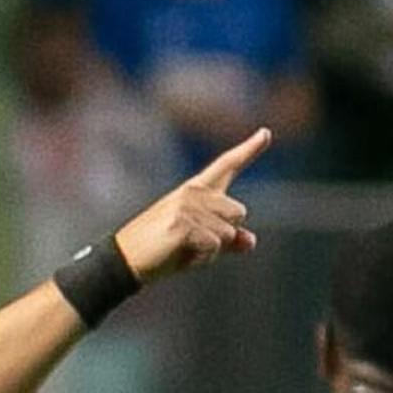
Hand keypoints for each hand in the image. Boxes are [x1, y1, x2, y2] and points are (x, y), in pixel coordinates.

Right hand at [110, 132, 267, 282]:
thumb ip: (227, 240)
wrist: (126, 260)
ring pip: (228, 233)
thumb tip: (251, 240)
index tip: (266, 132)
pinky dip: (203, 258)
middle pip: (239, 212)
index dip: (249, 149)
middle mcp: (193, 191)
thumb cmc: (162, 250)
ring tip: (183, 248)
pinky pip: (215, 246)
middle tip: (192, 242)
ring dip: (212, 249)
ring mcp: (187, 205)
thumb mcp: (199, 243)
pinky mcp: (182, 223)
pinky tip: (180, 253)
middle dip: (226, 235)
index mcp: (196, 190)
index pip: (227, 165)